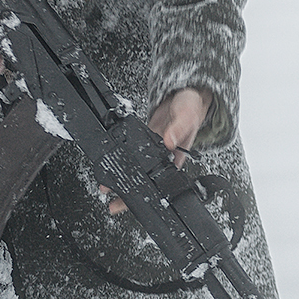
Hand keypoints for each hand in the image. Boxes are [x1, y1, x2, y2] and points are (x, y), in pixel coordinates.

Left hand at [101, 86, 213, 215]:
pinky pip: (131, 150)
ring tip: (107, 187)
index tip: (138, 200)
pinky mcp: (144, 137)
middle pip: (147, 179)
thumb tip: (169, 141)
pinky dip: (121, 156)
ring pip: (136, 167)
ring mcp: (152, 148)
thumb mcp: (188, 115)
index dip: (151, 193)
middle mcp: (164, 155)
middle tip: (115, 205)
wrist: (184, 93)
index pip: (164, 181)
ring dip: (122, 176)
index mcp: (177, 156)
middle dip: (130, 192)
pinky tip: (110, 161)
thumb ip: (179, 128)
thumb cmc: (191, 107)